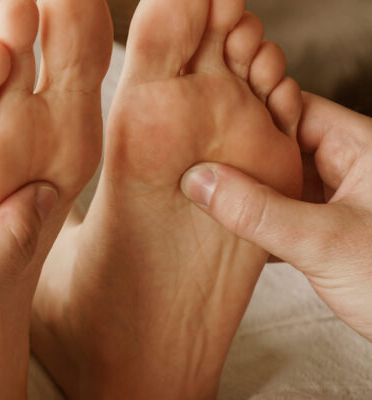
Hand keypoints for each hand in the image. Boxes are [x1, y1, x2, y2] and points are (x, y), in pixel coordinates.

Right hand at [180, 93, 371, 340]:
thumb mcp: (324, 243)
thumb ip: (259, 211)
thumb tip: (199, 180)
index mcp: (365, 148)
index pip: (297, 107)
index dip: (251, 108)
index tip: (205, 119)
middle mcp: (354, 168)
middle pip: (285, 143)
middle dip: (241, 152)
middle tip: (194, 158)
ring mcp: (344, 201)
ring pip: (284, 180)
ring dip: (247, 191)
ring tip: (201, 191)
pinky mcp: (334, 233)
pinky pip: (286, 213)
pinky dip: (258, 220)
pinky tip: (226, 229)